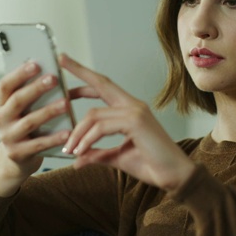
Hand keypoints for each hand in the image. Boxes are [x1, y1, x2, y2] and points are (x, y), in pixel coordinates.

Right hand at [0, 62, 71, 196]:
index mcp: (0, 103)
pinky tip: (68, 132)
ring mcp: (7, 137)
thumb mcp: (23, 107)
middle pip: (17, 101)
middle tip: (54, 78)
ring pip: (28, 122)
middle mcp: (0, 118)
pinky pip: (38, 144)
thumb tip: (53, 71)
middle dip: (36, 88)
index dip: (19, 73)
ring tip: (66, 104)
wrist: (17, 157)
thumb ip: (32, 91)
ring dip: (48, 112)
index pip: (5, 85)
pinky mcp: (18, 153)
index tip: (37, 64)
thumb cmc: (25, 122)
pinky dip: (53, 138)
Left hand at [60, 53, 195, 191]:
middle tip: (61, 59)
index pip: (104, 87)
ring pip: (94, 114)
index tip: (69, 65)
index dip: (86, 76)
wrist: (175, 176)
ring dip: (77, 133)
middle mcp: (133, 105)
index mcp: (130, 110)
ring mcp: (135, 111)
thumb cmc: (152, 165)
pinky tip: (80, 152)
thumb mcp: (117, 158)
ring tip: (68, 149)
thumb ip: (97, 154)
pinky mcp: (136, 122)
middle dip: (80, 71)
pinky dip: (87, 140)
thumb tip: (76, 160)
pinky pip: (101, 127)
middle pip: (101, 83)